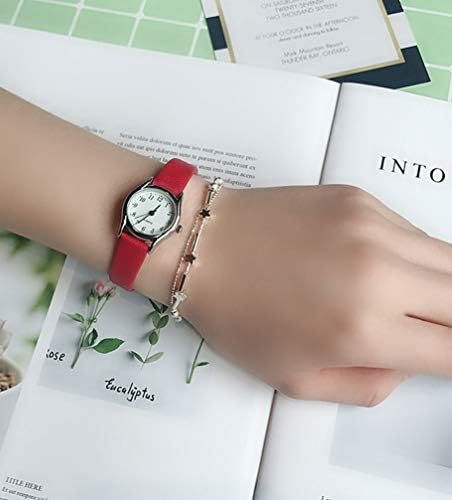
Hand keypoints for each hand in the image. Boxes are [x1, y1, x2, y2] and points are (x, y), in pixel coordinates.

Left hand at [181, 184, 451, 406]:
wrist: (203, 245)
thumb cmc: (236, 316)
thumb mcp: (295, 379)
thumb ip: (368, 385)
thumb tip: (408, 362)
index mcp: (362, 330)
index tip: (443, 357)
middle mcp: (379, 273)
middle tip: (427, 330)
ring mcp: (372, 227)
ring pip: (450, 260)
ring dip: (442, 288)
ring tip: (409, 301)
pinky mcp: (360, 198)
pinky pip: (413, 232)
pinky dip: (412, 256)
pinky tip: (379, 265)